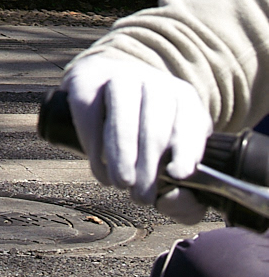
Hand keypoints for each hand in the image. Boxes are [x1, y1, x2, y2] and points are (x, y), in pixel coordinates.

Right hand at [65, 53, 209, 211]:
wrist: (104, 89)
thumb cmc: (145, 139)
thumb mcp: (173, 164)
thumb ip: (186, 198)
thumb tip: (170, 201)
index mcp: (184, 99)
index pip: (191, 123)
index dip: (186, 149)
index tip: (177, 174)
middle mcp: (154, 82)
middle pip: (155, 125)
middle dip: (148, 166)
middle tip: (141, 197)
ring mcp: (118, 76)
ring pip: (122, 115)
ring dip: (122, 154)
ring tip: (121, 184)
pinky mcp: (86, 78)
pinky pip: (89, 111)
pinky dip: (93, 144)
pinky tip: (99, 168)